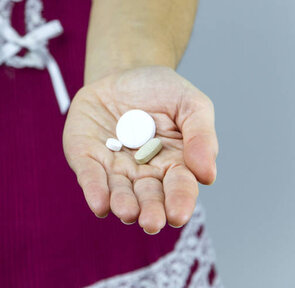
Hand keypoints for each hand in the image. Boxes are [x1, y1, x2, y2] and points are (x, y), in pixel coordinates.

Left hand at [63, 66, 217, 233]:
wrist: (123, 72)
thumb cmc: (161, 91)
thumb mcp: (191, 103)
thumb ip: (201, 135)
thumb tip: (207, 175)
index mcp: (173, 165)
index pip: (180, 188)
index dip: (180, 202)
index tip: (178, 214)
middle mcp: (143, 173)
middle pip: (148, 197)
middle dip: (150, 211)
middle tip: (151, 222)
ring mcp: (113, 167)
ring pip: (118, 192)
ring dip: (122, 204)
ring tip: (127, 212)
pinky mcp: (87, 156)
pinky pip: (90, 175)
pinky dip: (94, 189)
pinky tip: (99, 203)